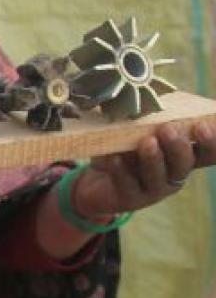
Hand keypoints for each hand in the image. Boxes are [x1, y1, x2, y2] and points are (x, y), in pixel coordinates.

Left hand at [74, 121, 215, 217]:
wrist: (94, 180)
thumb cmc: (123, 150)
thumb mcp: (136, 133)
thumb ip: (147, 121)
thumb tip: (148, 98)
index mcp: (181, 157)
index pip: (206, 153)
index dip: (210, 143)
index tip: (203, 126)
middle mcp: (173, 175)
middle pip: (184, 164)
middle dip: (177, 147)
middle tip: (168, 129)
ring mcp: (153, 190)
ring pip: (158, 177)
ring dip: (153, 159)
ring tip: (147, 142)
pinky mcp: (130, 199)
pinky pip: (127, 185)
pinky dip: (121, 171)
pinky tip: (115, 158)